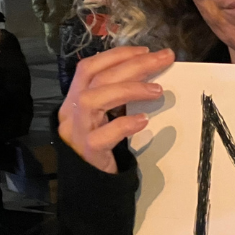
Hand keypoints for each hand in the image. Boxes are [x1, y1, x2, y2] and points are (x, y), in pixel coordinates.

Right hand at [58, 47, 174, 173]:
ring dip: (129, 89)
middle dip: (133, 65)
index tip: (145, 50)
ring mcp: (76, 131)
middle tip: (164, 59)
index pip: (88, 67)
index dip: (116, 55)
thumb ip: (119, 96)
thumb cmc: (103, 145)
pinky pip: (103, 134)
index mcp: (74, 99)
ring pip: (94, 99)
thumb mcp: (107, 116)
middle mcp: (70, 112)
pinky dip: (124, 124)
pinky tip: (143, 120)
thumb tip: (150, 71)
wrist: (91, 185)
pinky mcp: (87, 151)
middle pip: (97, 78)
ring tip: (157, 90)